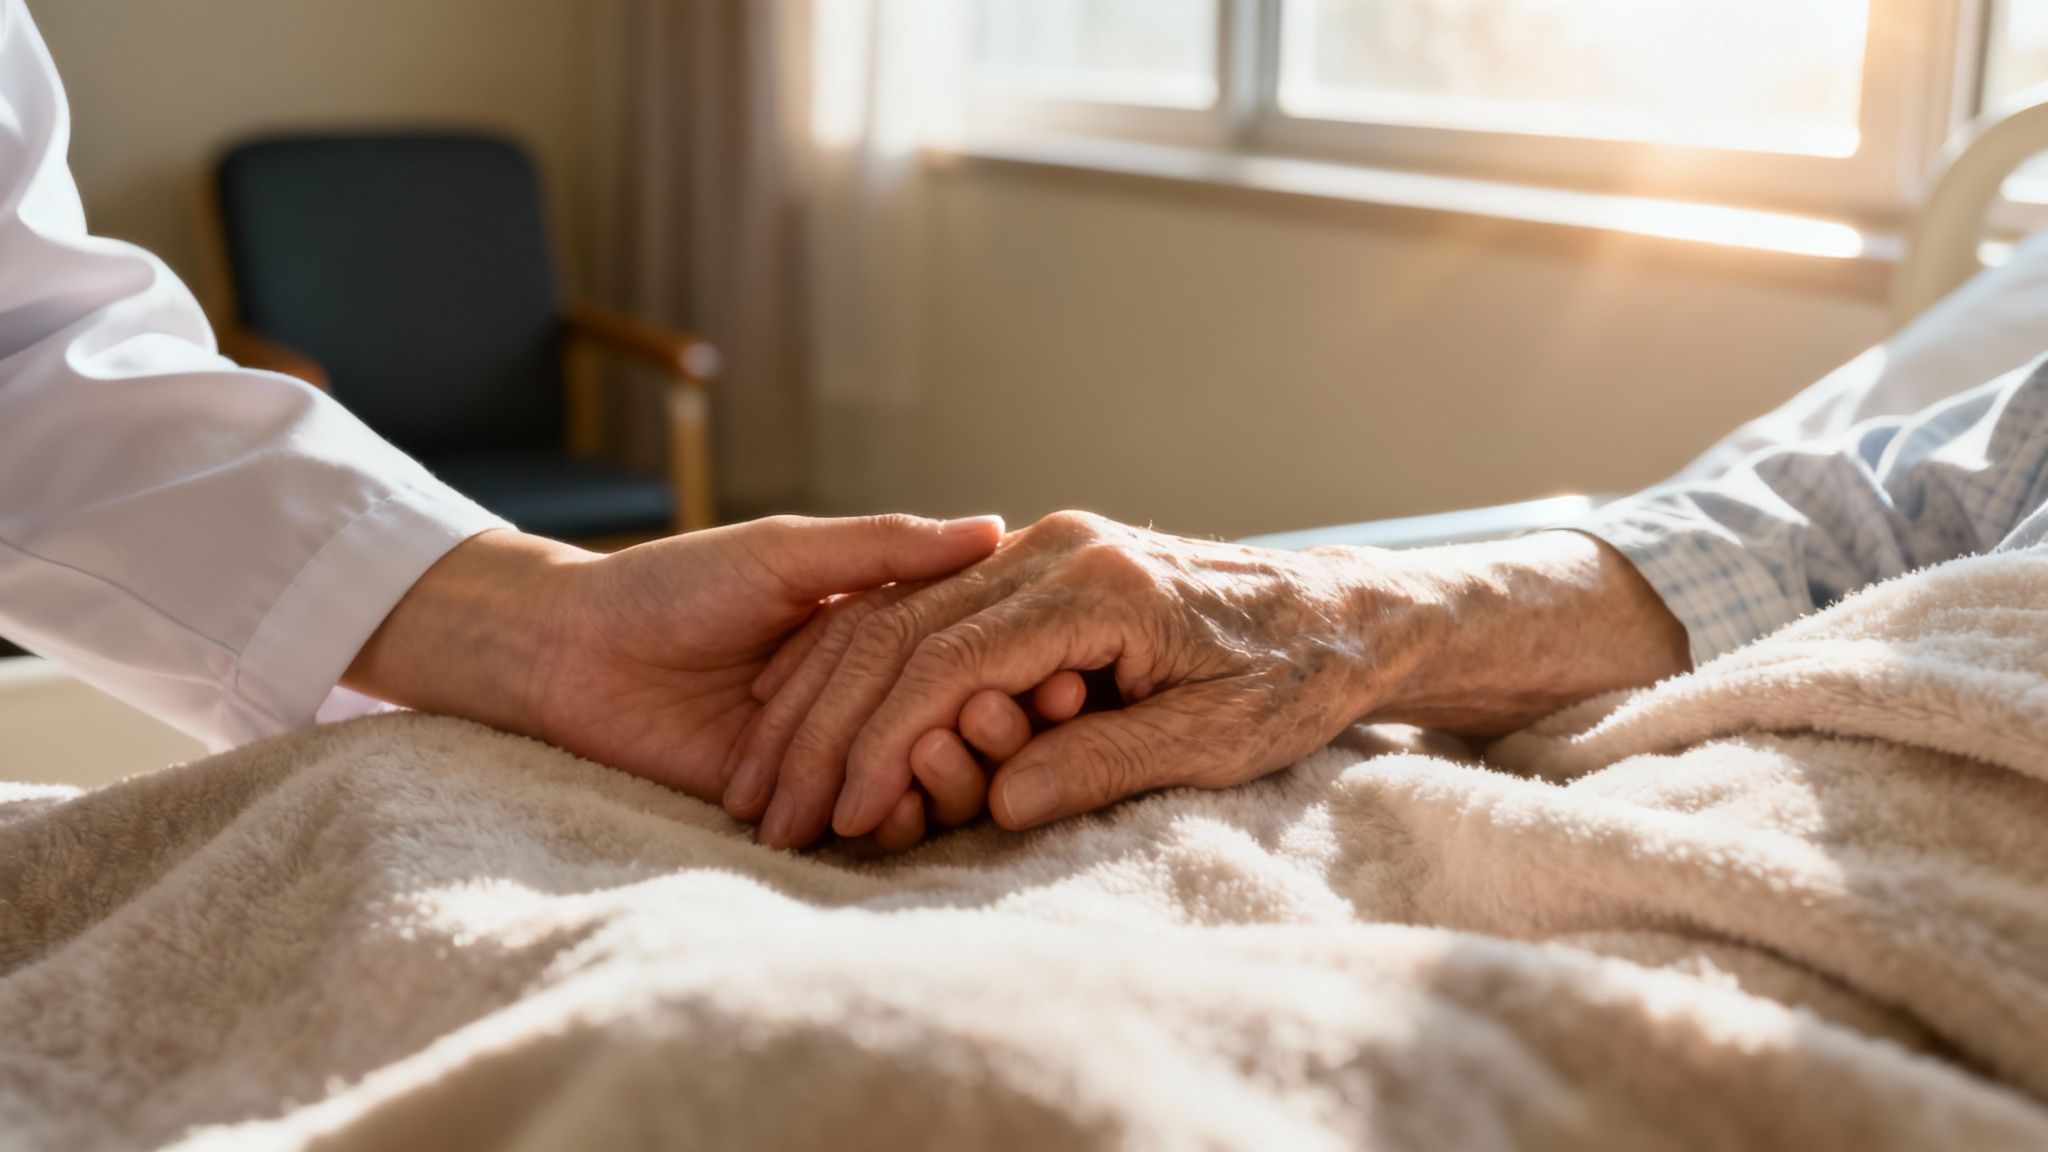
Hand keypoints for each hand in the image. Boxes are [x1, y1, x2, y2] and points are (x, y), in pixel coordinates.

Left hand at [341, 514, 1004, 803]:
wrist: (576, 652)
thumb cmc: (675, 584)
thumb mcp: (789, 552)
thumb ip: (887, 547)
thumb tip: (995, 526)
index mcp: (879, 626)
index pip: (972, 654)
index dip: (1014, 667)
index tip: (1055, 674)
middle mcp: (868, 694)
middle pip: (962, 725)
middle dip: (989, 729)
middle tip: (1001, 723)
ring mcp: (837, 754)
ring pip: (925, 782)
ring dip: (946, 778)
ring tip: (941, 759)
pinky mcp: (799, 805)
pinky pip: (867, 826)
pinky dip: (894, 821)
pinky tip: (896, 809)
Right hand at [743, 514, 1691, 848]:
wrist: (1348, 611)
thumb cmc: (1300, 677)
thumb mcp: (1219, 736)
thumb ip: (1106, 760)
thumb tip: (1000, 803)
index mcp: (1097, 583)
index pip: (952, 661)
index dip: (888, 741)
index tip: (846, 810)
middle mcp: (1057, 549)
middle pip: (906, 630)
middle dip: (838, 724)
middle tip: (784, 805)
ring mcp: (1046, 549)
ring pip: (904, 614)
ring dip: (841, 697)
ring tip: (794, 776)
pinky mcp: (1045, 567)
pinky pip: (935, 614)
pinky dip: (878, 669)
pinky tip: (838, 723)